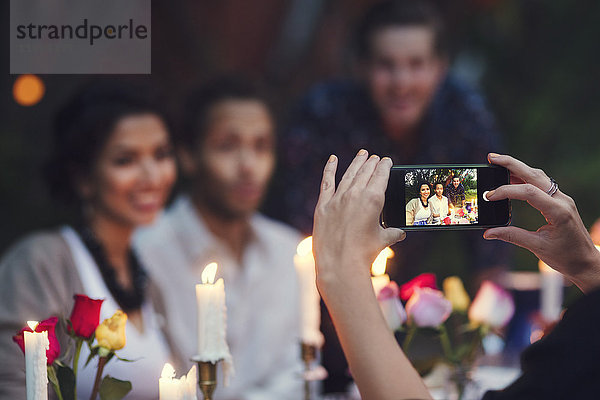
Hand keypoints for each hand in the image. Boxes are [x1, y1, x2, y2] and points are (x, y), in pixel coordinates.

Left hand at [313, 150, 404, 291]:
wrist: (339, 264)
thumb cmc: (364, 253)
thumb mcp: (383, 240)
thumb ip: (393, 233)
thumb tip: (400, 233)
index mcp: (373, 199)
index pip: (381, 175)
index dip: (384, 166)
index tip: (386, 161)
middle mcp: (355, 194)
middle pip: (365, 172)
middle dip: (372, 163)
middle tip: (375, 157)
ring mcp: (337, 198)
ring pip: (349, 174)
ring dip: (356, 163)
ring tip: (362, 154)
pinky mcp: (323, 205)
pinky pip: (327, 182)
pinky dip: (330, 169)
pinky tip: (333, 159)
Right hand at [484, 153, 599, 292]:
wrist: (586, 262)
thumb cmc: (565, 257)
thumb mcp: (537, 247)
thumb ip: (512, 236)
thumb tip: (488, 233)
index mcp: (558, 211)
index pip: (529, 192)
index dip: (506, 191)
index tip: (489, 196)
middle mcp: (562, 200)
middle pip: (534, 175)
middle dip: (511, 164)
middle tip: (492, 158)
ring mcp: (562, 198)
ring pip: (538, 176)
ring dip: (518, 168)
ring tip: (498, 164)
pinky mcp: (560, 201)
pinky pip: (542, 184)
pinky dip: (525, 178)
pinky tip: (512, 179)